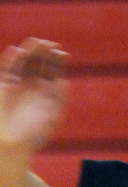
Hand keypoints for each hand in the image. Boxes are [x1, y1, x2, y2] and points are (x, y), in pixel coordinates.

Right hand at [0, 38, 68, 156]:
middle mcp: (33, 87)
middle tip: (50, 44)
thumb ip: (59, 98)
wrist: (11, 144)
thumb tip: (63, 80)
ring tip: (37, 42)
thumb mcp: (52, 115)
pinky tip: (18, 51)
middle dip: (45, 54)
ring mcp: (18, 85)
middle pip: (39, 64)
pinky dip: (12, 60)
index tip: (62, 54)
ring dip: (30, 52)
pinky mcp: (3, 86)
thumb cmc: (34, 134)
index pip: (53, 72)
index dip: (58, 62)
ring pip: (24, 64)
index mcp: (48, 93)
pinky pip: (8, 69)